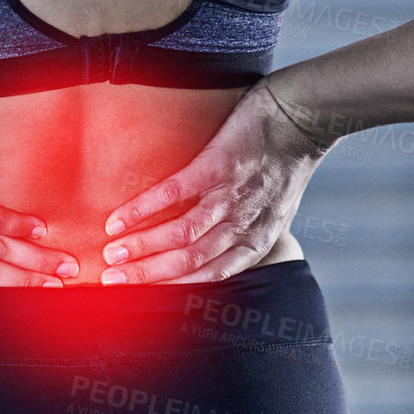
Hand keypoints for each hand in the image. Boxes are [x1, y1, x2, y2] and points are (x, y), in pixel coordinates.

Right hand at [97, 81, 331, 284]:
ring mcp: (230, 196)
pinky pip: (174, 194)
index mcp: (257, 241)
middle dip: (146, 274)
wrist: (303, 117)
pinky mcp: (218, 165)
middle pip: (188, 261)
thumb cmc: (288, 161)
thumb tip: (223, 244)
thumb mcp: (276, 209)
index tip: (138, 295)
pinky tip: (119, 219)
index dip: (170, 288)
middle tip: (110, 279)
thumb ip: (250, 230)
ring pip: (181, 234)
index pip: (209, 276)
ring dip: (141, 247)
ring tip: (110, 253)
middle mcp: (243, 225)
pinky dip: (143, 209)